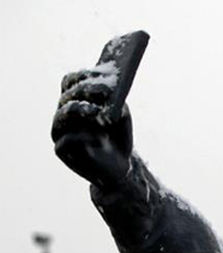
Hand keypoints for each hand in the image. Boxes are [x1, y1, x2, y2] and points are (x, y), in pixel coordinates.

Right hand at [51, 66, 133, 188]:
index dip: (82, 77)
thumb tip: (112, 94)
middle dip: (84, 91)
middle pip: (66, 96)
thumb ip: (118, 104)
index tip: (97, 75)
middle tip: (102, 91)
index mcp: (74, 100)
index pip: (69, 82)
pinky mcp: (61, 150)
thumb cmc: (117, 137)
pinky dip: (83, 138)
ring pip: (62, 115)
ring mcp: (59, 131)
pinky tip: (99, 139)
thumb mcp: (122, 118)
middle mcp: (63, 113)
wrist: (119, 166)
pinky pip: (67, 141)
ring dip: (80, 110)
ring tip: (97, 111)